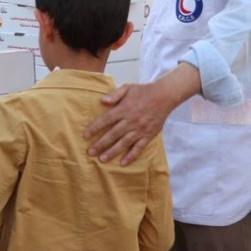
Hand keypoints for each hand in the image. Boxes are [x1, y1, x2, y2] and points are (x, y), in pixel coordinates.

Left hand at [84, 63, 199, 165]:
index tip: (85, 136)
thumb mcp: (127, 87)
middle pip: (113, 134)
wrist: (165, 96)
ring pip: (124, 143)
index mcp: (124, 109)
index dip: (95, 128)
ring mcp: (140, 129)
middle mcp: (131, 121)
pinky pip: (139, 148)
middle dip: (100, 144)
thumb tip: (102, 101)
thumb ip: (114, 94)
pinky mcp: (148, 135)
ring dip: (112, 152)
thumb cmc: (143, 91)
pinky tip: (123, 163)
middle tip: (90, 152)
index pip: (106, 120)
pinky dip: (131, 156)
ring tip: (102, 159)